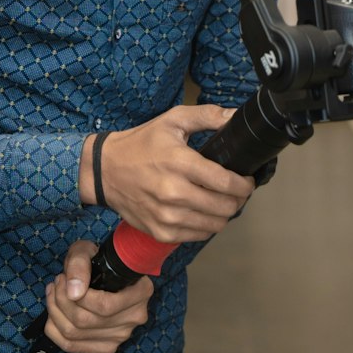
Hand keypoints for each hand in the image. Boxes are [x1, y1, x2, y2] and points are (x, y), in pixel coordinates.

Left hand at [43, 240, 153, 352]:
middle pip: (86, 321)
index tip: (63, 278)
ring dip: (55, 312)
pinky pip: (71, 346)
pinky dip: (54, 329)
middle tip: (56, 282)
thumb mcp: (87, 250)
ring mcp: (121, 336)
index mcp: (141, 291)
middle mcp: (135, 317)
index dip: (76, 296)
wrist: (105, 273)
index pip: (104, 306)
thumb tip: (74, 292)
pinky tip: (54, 312)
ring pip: (75, 334)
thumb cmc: (97, 260)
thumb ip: (79, 265)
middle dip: (61, 301)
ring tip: (54, 293)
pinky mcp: (107, 347)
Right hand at [89, 104, 254, 243]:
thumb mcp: (172, 120)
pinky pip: (198, 236)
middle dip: (238, 199)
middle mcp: (173, 193)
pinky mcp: (161, 232)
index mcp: (179, 163)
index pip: (226, 182)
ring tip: (221, 200)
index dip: (245, 184)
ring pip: (215, 225)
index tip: (247, 179)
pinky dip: (206, 225)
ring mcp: (167, 217)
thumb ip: (207, 116)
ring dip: (225, 214)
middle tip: (236, 190)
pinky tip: (202, 211)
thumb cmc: (141, 144)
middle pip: (225, 207)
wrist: (104, 171)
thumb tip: (236, 116)